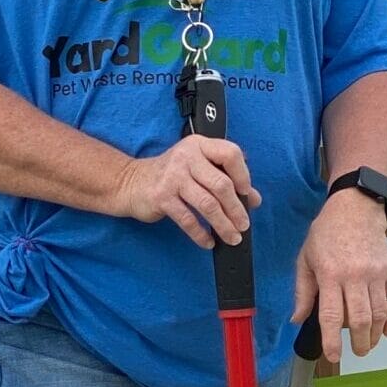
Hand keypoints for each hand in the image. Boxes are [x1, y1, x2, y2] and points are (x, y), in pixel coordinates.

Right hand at [114, 135, 261, 247]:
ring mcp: (173, 177)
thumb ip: (226, 179)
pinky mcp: (162, 197)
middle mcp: (186, 158)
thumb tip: (254, 199)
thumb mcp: (199, 168)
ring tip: (232, 236)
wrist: (131, 182)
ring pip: (207, 204)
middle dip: (236, 209)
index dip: (243, 175)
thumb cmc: (171, 175)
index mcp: (199, 145)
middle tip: (243, 225)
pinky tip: (209, 241)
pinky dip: (201, 234)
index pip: (230, 154)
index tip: (248, 194)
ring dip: (223, 224)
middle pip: (221, 184)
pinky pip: (188, 219)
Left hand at [292, 190, 386, 361]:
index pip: (330, 315)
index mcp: (330, 274)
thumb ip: (302, 291)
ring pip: (379, 313)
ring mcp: (375, 273)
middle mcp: (354, 275)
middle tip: (356, 352)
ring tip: (369, 344)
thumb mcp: (305, 258)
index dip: (332, 341)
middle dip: (359, 343)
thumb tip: (296, 319)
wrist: (355, 207)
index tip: (333, 356)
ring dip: (375, 335)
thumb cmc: (326, 232)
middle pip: (359, 319)